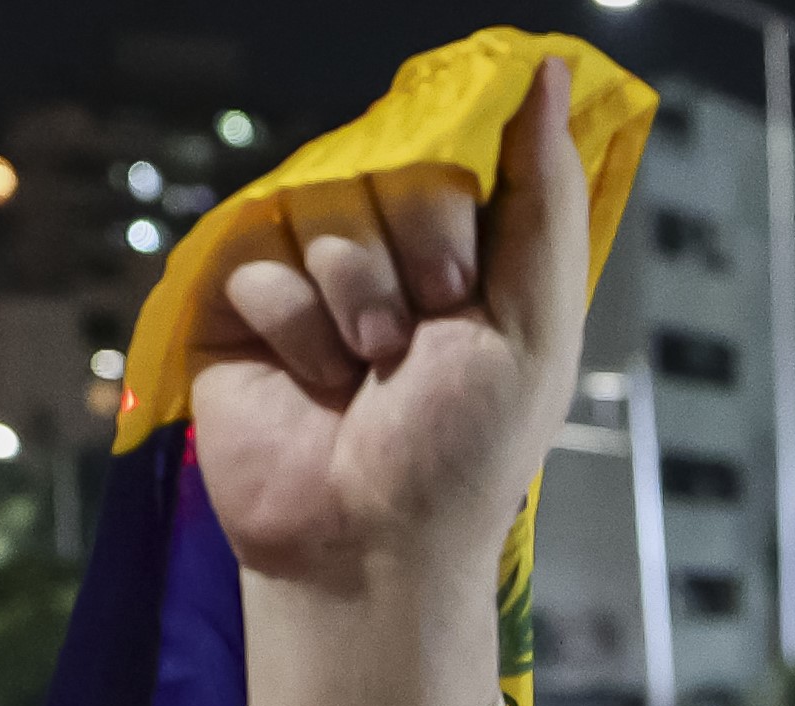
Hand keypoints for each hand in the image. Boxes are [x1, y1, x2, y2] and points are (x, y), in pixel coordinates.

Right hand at [190, 58, 594, 705]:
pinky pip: (259, 256)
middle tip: (414, 341)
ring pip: (321, 204)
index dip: (455, 221)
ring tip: (365, 369)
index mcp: (462, 249)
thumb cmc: (464, 453)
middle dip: (412, 257)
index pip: (453, 156)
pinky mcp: (239, 304)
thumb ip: (542, 195)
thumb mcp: (533, 322)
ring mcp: (309, 271)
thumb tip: (555, 71)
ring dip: (353, 296)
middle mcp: (386, 248)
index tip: (465, 293)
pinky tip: (311, 381)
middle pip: (387, 167)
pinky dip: (292, 325)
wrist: (374, 545)